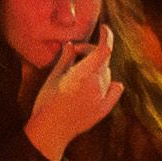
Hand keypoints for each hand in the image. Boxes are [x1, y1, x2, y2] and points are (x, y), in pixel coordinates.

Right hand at [26, 44, 117, 160]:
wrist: (50, 131)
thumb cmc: (47, 102)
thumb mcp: (54, 77)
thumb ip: (66, 59)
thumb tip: (71, 45)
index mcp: (84, 75)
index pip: (104, 50)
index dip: (107, 36)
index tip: (104, 29)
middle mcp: (98, 86)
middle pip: (103, 61)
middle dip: (91, 52)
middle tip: (73, 53)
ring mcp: (103, 99)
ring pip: (107, 74)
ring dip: (97, 67)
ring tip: (78, 71)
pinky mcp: (104, 110)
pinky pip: (114, 91)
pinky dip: (111, 83)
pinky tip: (106, 83)